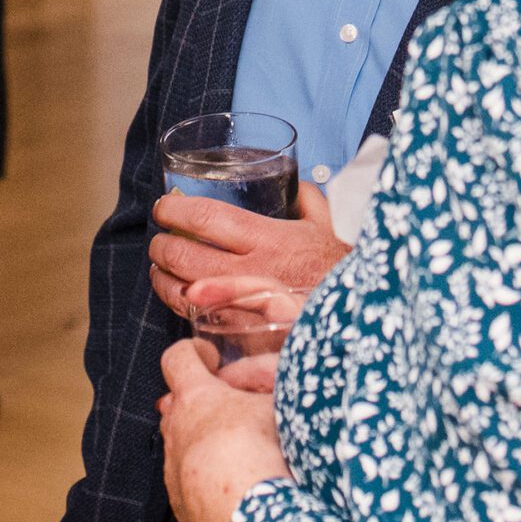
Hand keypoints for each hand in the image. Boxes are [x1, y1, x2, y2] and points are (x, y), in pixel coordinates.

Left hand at [148, 183, 348, 316]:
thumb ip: (308, 200)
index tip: (165, 205)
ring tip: (160, 267)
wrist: (360, 318)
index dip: (176, 210)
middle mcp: (250, 273)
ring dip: (162, 277)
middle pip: (184, 256)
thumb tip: (296, 186)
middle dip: (162, 245)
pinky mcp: (241, 335)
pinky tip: (178, 295)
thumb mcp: (328, 226)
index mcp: (268, 240)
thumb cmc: (342, 271)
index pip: (205, 219)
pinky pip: (197, 319)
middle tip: (160, 237)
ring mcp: (242, 308)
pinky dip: (180, 305)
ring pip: (181, 293)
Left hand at [158, 336, 291, 521]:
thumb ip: (269, 386)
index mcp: (196, 395)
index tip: (210, 359)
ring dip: (200, 439)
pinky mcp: (179, 501)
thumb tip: (278, 380)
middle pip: (176, 402)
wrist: (251, 514)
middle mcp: (175, 427)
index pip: (177, 358)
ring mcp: (172, 466)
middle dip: (199, 401)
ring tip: (234, 450)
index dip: (193, 352)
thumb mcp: (276, 403)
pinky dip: (202, 476)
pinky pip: (185, 478)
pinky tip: (231, 483)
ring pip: (179, 442)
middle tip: (229, 407)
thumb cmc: (263, 451)